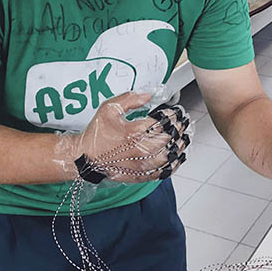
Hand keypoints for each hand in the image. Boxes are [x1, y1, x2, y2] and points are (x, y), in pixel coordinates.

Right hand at [64, 91, 191, 183]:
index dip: (173, 115)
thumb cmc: (97, 133)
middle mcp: (139, 149)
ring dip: (180, 146)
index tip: (176, 112)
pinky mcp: (139, 175)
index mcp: (133, 131)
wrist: (86, 156)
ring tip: (185, 138)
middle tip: (184, 123)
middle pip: (169, 138)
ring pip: (169, 156)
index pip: (162, 121)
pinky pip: (162, 172)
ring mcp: (140, 164)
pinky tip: (178, 157)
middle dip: (179, 128)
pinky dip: (174, 164)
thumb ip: (130, 99)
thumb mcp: (109, 108)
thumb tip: (148, 95)